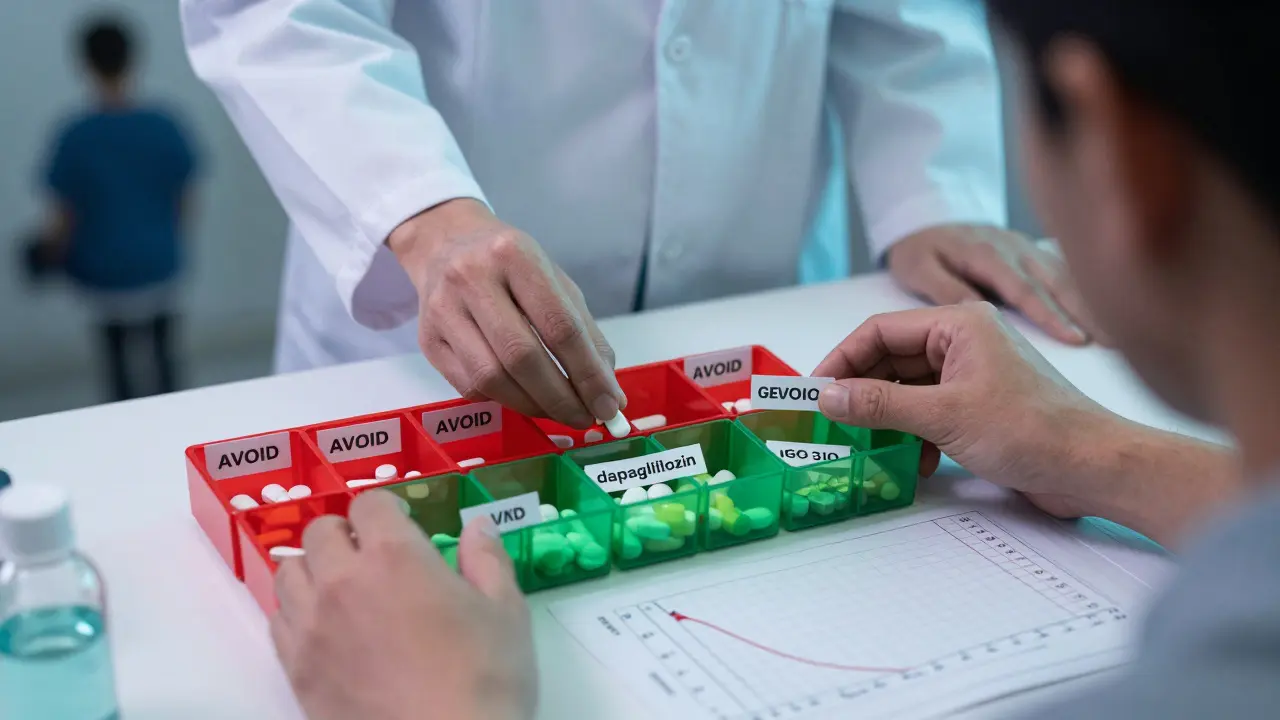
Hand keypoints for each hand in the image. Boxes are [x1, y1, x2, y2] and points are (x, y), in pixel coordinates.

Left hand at [271, 491, 536, 719]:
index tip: (403, 526)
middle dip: (345, 534)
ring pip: (289, 572)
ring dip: (313, 569)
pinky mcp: (296, 668)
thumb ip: (487, 560)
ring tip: (341, 588)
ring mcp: (312, 626)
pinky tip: (325, 628)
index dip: (387, 510)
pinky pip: (277, 620)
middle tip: (371, 555)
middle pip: (319, 531)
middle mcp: (342, 581)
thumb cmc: (483, 682)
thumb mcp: (506, 613)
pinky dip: (296, 612)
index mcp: (395, 557)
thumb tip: (477, 527)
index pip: (370, 504)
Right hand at [389, 198, 624, 428]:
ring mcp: (443, 309)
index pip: (559, 327)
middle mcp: (473, 278)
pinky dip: (505, 400)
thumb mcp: (555, 282)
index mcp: (516, 256)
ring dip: (533, 406)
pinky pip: (470, 386)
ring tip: (559, 412)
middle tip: (585, 418)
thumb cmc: (510, 266)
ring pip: (492, 378)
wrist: (445, 244)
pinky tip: (524, 397)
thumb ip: (585, 334)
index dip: (588, 374)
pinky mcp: (428, 339)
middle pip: (522, 357)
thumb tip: (608, 393)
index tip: (608, 406)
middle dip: (561, 398)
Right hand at [813, 303, 1121, 519]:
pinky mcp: (979, 407)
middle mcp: (964, 342)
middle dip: (861, 392)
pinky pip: (928, 412)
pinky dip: (912, 435)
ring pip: (907, 389)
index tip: (815, 391)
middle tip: (831, 421)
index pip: (880, 331)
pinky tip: (911, 461)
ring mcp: (972, 375)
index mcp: (959, 324)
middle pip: (891, 359)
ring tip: (866, 445)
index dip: (842, 359)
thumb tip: (828, 396)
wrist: (1094, 468)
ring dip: (886, 418)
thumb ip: (880, 404)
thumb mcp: (944, 416)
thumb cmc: (1032, 430)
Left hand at [887, 224, 1105, 345]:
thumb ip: (945, 289)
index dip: (1051, 315)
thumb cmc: (919, 251)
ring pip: (1067, 276)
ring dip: (1095, 303)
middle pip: (1057, 281)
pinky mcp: (1033, 253)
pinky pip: (1065, 271)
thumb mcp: (919, 268)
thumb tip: (975, 312)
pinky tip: (1113, 314)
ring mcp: (1028, 249)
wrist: (922, 220)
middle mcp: (1014, 249)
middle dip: (1089, 311)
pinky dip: (1089, 291)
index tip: (1077, 339)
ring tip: (1125, 335)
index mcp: (986, 253)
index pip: (1024, 288)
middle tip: (1119, 342)